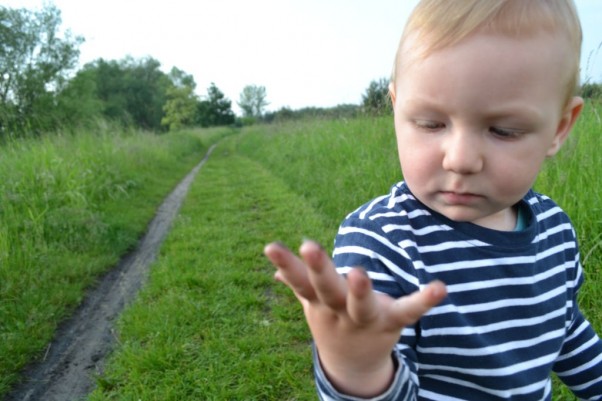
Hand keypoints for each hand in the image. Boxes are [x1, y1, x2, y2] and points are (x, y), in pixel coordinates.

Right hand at [264, 240, 446, 397]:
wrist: (353, 365)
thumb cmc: (332, 321)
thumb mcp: (312, 304)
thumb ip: (297, 283)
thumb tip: (275, 271)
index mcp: (319, 301)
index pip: (299, 281)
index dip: (286, 264)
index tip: (270, 246)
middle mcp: (338, 309)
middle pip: (326, 289)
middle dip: (318, 268)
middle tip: (308, 245)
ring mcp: (364, 318)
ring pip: (360, 305)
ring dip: (359, 290)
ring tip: (359, 273)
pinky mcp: (391, 323)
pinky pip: (408, 311)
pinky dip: (424, 300)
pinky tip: (439, 287)